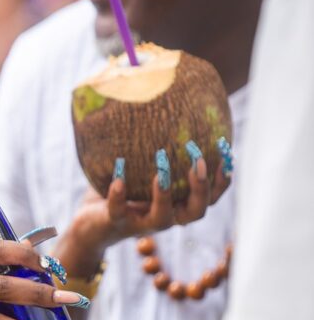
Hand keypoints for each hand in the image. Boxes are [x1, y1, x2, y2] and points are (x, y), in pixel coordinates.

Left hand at [58, 148, 230, 278]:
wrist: (92, 222)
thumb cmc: (124, 186)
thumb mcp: (143, 165)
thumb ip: (158, 143)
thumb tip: (165, 95)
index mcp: (178, 203)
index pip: (210, 196)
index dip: (223, 179)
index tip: (227, 152)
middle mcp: (166, 216)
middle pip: (196, 211)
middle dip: (202, 189)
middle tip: (200, 163)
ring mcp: (142, 222)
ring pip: (163, 218)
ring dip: (165, 195)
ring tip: (161, 170)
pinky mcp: (116, 223)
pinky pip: (119, 212)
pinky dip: (119, 197)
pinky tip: (118, 179)